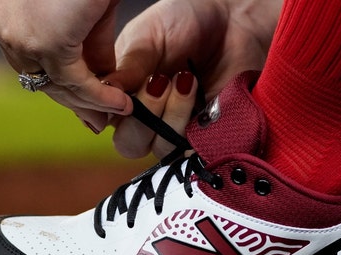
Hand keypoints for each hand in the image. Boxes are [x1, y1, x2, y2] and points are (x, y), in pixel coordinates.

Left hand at [0, 0, 131, 131]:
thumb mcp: (85, 12)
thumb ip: (87, 47)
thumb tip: (100, 79)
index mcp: (3, 15)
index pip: (32, 63)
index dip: (62, 87)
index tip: (87, 105)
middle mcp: (2, 27)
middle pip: (41, 78)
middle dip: (75, 102)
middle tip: (100, 120)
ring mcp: (19, 37)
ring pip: (57, 84)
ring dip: (90, 102)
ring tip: (116, 110)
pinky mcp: (44, 43)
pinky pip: (75, 81)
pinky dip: (99, 95)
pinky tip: (119, 102)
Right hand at [105, 0, 281, 157]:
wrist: (234, 18)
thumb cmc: (186, 19)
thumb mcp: (149, 36)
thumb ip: (129, 66)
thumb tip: (106, 92)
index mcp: (123, 93)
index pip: (106, 120)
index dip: (113, 110)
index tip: (129, 88)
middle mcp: (146, 117)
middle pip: (130, 145)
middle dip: (144, 119)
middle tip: (160, 81)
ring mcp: (176, 129)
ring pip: (163, 149)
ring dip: (173, 117)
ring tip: (187, 80)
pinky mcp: (206, 135)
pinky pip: (196, 151)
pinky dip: (197, 129)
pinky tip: (203, 97)